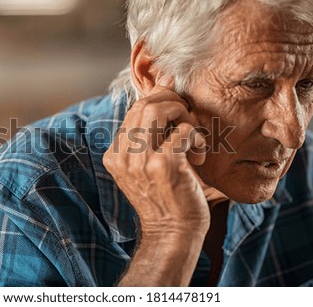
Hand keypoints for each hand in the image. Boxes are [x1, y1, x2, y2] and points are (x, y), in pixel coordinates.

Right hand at [103, 82, 210, 238]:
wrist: (172, 232)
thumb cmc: (164, 195)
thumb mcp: (147, 164)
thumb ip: (150, 129)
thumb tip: (164, 82)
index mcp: (114, 154)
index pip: (134, 109)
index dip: (158, 97)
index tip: (175, 97)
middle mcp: (122, 155)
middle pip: (145, 104)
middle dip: (172, 102)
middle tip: (187, 118)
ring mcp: (141, 159)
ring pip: (160, 110)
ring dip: (183, 116)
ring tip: (192, 136)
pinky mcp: (164, 164)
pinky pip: (183, 130)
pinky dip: (195, 137)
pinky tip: (198, 155)